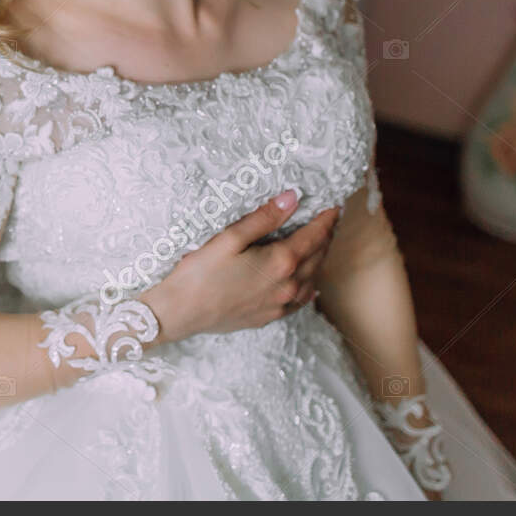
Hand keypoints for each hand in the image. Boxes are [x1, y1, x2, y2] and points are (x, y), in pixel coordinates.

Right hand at [141, 190, 339, 344]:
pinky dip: (309, 284)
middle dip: (326, 236)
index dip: (326, 219)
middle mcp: (288, 285)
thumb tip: (292, 198)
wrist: (181, 312)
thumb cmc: (200, 272)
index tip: (334, 206)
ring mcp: (281, 304)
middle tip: (329, 221)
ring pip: (313, 278)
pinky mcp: (271, 316)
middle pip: (318, 256)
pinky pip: (301, 299)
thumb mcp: (229, 238)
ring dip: (319, 259)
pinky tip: (307, 281)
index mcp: (281, 262)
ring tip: (319, 244)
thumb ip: (264, 218)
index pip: (315, 235)